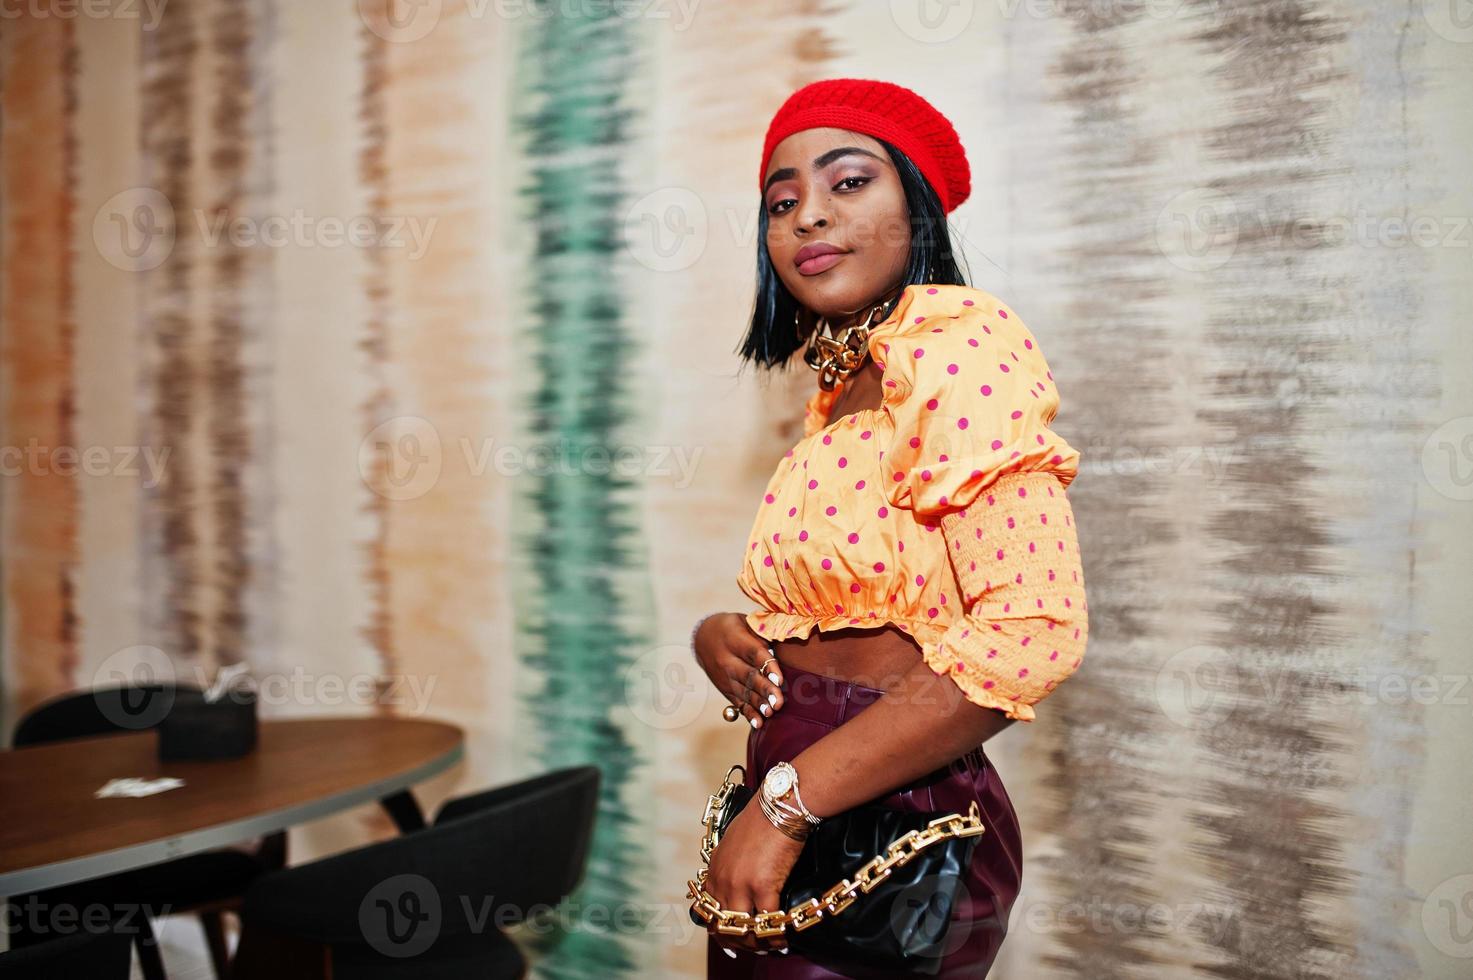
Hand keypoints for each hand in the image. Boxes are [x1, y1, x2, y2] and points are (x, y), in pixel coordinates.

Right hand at [692, 613, 783, 728]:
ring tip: (771, 713)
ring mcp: (724, 676)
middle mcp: (726, 660)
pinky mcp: (724, 689)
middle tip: (778, 702)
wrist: (703, 637)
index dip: (768, 667)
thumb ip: (761, 633)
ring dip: (758, 704)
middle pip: (748, 676)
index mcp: (734, 639)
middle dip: (765, 690)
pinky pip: (737, 702)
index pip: (754, 654)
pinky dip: (749, 713)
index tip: (780, 680)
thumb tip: (782, 645)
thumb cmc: (731, 627)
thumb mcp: (744, 621)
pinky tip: (758, 723)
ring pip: (743, 692)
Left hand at [703, 799, 805, 953]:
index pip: (708, 910)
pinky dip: (776, 934)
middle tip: (754, 946)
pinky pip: (767, 921)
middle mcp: (722, 879)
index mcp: (715, 868)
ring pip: (742, 928)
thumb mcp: (736, 840)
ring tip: (770, 945)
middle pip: (722, 924)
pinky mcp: (762, 886)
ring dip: (756, 941)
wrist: (780, 805)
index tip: (734, 937)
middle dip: (737, 941)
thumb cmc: (764, 817)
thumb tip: (744, 877)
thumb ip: (733, 862)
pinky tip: (785, 937)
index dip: (720, 928)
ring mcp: (739, 884)